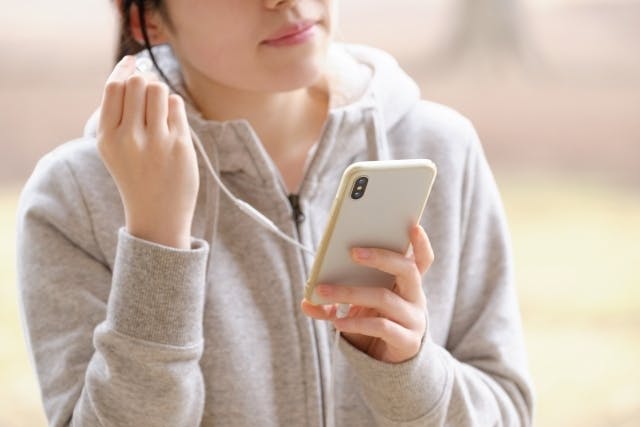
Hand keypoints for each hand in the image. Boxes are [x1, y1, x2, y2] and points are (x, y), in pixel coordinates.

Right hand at [96, 56, 198, 248]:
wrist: (157, 215)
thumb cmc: (136, 175)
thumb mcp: (115, 147)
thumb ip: (119, 112)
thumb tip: (135, 68)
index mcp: (107, 137)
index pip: (114, 87)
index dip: (124, 69)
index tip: (132, 62)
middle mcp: (128, 138)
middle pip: (137, 83)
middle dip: (145, 81)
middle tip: (148, 93)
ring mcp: (156, 141)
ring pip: (158, 89)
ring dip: (160, 91)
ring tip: (160, 108)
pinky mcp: (179, 145)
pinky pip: (176, 106)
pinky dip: (174, 107)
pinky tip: (171, 123)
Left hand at [301, 224, 433, 362]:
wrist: (389, 363)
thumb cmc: (375, 324)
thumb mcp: (358, 309)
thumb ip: (334, 302)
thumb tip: (306, 300)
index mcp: (407, 283)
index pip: (422, 259)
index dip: (421, 243)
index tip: (413, 226)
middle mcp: (415, 297)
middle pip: (406, 270)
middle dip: (381, 258)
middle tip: (353, 252)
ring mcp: (413, 319)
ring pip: (384, 298)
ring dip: (351, 292)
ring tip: (324, 291)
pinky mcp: (406, 340)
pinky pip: (380, 326)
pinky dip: (356, 322)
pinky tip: (337, 322)